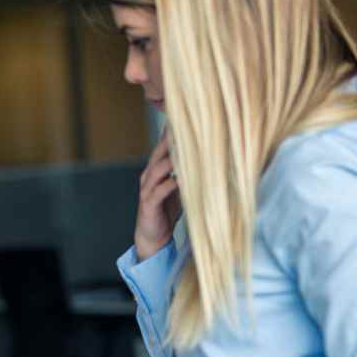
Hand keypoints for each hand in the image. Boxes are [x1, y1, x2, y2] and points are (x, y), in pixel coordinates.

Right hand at [135, 131, 181, 260]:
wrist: (153, 236)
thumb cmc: (167, 210)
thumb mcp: (178, 187)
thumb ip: (187, 172)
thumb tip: (209, 158)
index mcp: (155, 170)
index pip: (163, 146)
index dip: (172, 133)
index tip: (189, 120)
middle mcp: (148, 176)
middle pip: (159, 152)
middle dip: (172, 140)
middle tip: (188, 128)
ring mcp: (147, 189)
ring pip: (158, 168)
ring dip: (172, 160)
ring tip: (187, 151)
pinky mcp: (148, 203)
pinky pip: (160, 190)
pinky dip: (171, 183)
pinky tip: (183, 179)